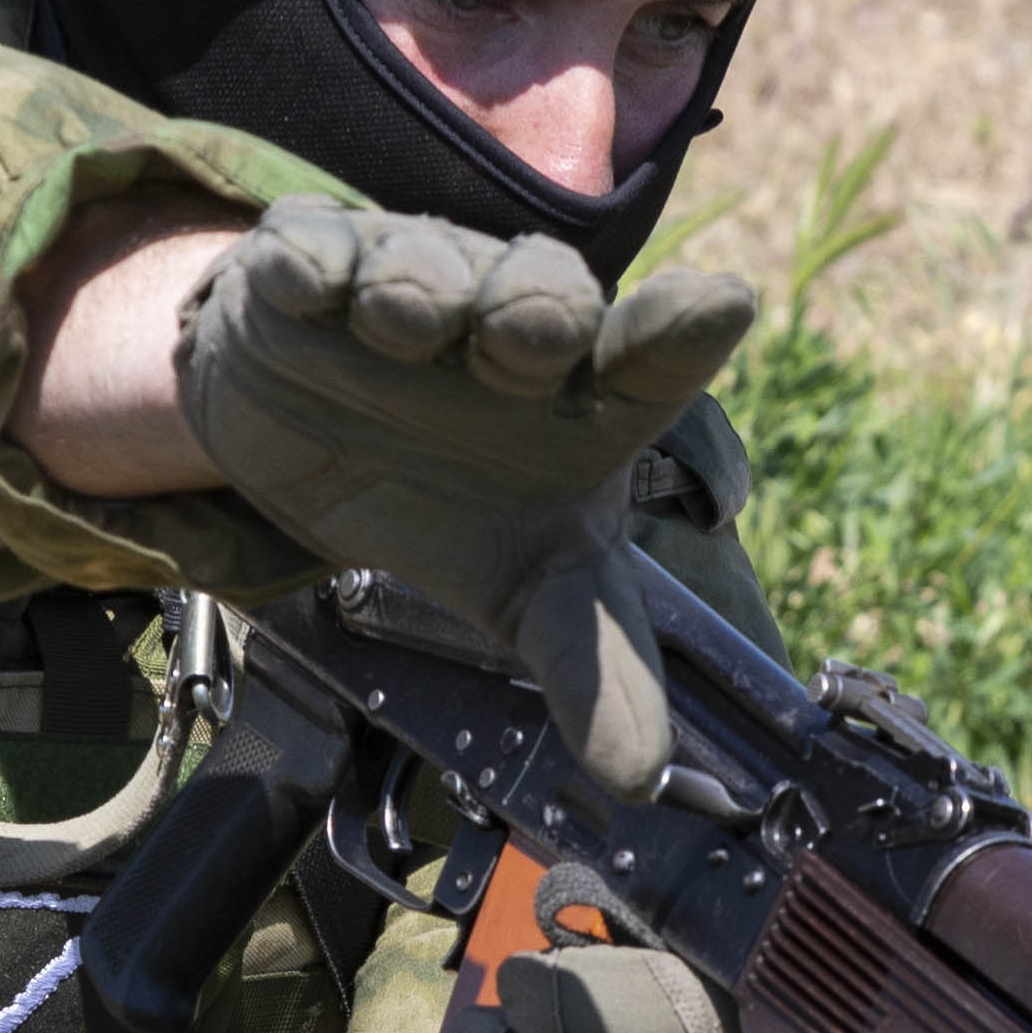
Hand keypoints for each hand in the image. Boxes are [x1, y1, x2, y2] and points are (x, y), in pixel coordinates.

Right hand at [174, 200, 757, 798]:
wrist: (319, 445)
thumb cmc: (460, 499)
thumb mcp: (532, 589)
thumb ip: (594, 671)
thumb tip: (640, 782)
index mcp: (590, 391)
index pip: (656, 353)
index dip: (683, 329)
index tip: (721, 303)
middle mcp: (513, 317)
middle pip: (546, 294)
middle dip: (541, 307)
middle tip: (532, 336)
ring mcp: (413, 281)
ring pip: (428, 263)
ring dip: (423, 287)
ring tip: (401, 322)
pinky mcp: (311, 268)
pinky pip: (313, 250)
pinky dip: (312, 266)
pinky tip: (312, 289)